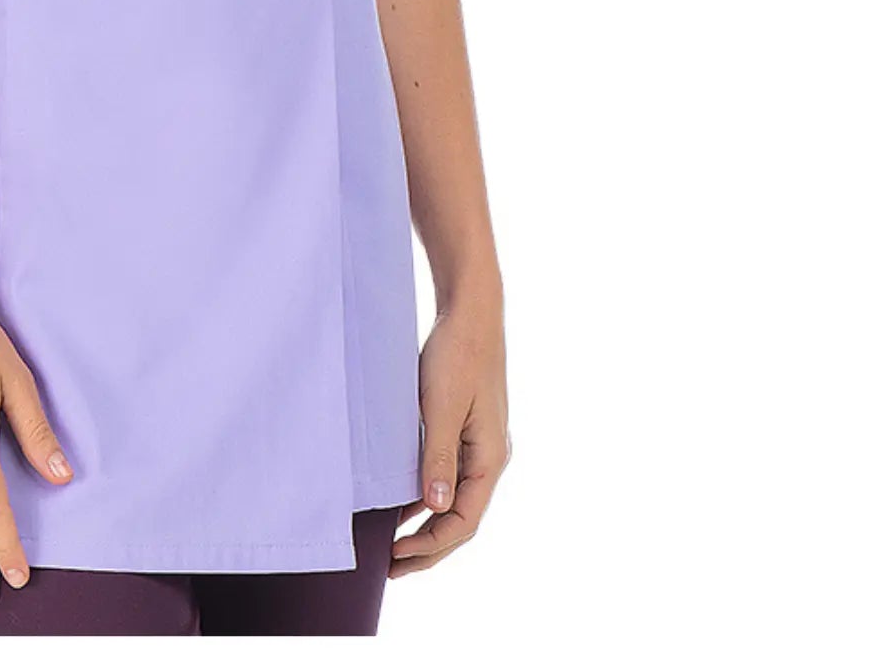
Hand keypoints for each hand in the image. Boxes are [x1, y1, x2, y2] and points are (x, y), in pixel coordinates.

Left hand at [390, 293, 509, 576]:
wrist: (470, 311)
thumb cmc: (458, 354)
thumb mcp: (443, 406)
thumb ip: (439, 457)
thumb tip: (433, 509)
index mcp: (490, 459)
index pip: (463, 521)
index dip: (430, 545)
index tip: (395, 557)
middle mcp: (489, 457)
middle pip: (460, 518)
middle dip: (428, 547)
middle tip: (390, 569)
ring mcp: (479, 444)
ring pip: (453, 499)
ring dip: (424, 524)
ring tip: (391, 544)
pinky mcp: (465, 429)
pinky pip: (447, 475)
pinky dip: (424, 494)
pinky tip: (399, 501)